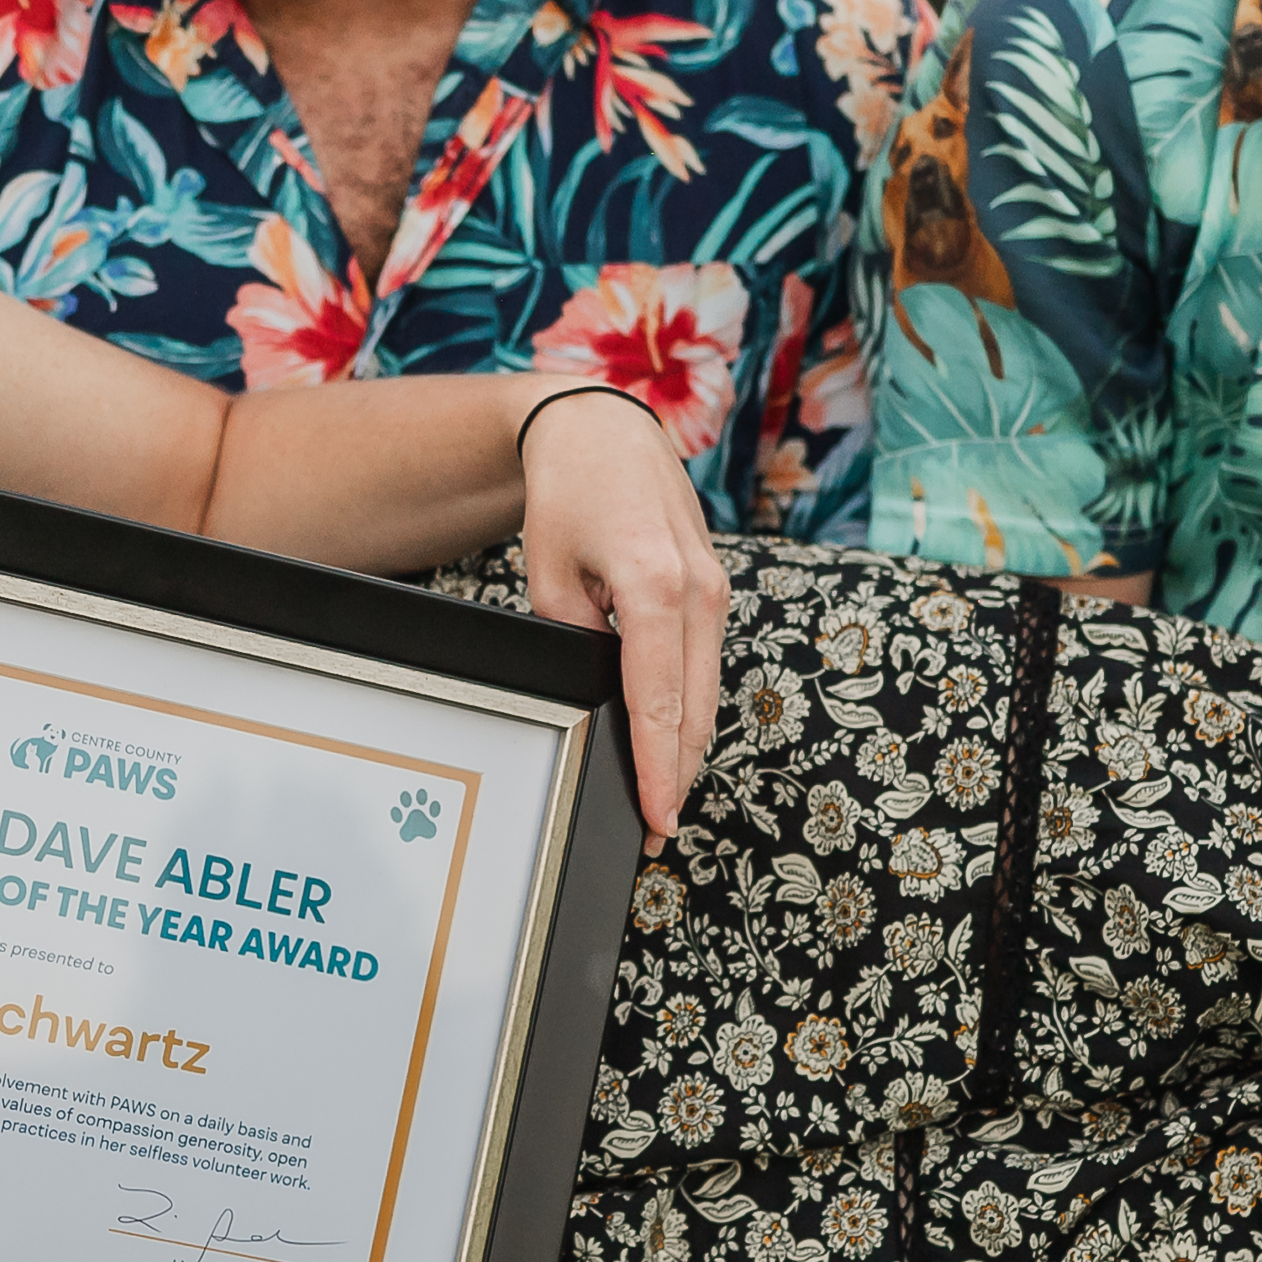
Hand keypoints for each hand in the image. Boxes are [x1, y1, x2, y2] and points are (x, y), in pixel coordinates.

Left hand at [517, 390, 729, 836]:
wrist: (605, 431)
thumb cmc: (569, 493)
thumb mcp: (548, 573)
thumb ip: (573, 640)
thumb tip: (593, 694)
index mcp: (654, 587)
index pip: (659, 702)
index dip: (658, 769)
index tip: (655, 818)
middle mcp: (698, 592)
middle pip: (694, 708)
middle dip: (677, 775)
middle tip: (654, 830)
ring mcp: (714, 589)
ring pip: (706, 691)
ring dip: (687, 746)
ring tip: (662, 798)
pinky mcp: (714, 589)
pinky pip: (703, 663)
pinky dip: (689, 706)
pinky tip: (670, 738)